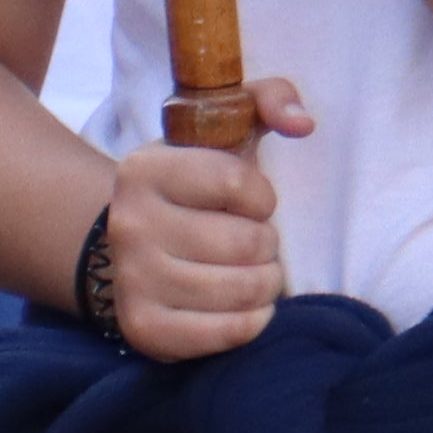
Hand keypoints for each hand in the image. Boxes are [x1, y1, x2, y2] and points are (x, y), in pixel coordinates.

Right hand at [106, 79, 311, 358]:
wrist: (132, 245)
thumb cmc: (197, 184)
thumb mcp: (225, 127)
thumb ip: (269, 99)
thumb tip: (302, 122)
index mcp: (145, 168)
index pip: (238, 183)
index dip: (262, 196)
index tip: (252, 201)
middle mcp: (130, 223)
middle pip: (246, 243)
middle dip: (267, 244)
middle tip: (255, 242)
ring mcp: (133, 280)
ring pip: (241, 290)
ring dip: (265, 283)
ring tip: (254, 272)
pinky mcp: (144, 329)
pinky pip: (226, 333)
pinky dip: (252, 321)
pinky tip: (245, 305)